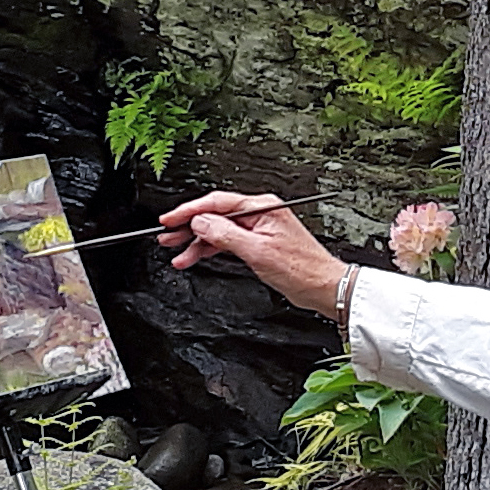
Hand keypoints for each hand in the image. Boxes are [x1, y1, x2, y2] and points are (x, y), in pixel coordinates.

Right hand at [157, 191, 344, 311]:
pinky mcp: (258, 243)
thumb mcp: (258, 251)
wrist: (323, 286)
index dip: (188, 211)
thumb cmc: (302, 268)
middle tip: (166, 237)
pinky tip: (195, 257)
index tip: (168, 220)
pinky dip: (210, 250)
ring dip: (196, 242)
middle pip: (215, 215)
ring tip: (176, 254)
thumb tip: (200, 222)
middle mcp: (260, 213)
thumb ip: (226, 235)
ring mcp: (258, 228)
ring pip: (218, 230)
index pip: (216, 203)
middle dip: (188, 227)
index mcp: (262, 207)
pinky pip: (227, 242)